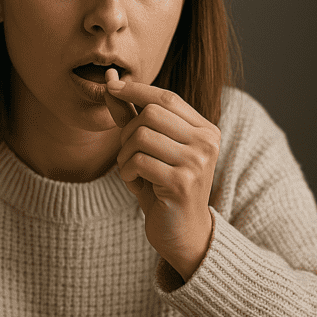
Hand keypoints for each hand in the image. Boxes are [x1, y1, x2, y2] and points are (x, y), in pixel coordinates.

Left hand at [105, 74, 219, 279]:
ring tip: (132, 171)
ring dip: (125, 155)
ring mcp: (197, 162)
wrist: (181, 233)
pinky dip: (127, 172)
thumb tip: (110, 82)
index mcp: (205, 130)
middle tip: (128, 154)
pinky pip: (139, 161)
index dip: (136, 90)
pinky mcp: (182, 183)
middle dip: (127, 132)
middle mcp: (206, 142)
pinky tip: (136, 184)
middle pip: (151, 113)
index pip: (167, 98)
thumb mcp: (149, 148)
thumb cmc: (163, 187)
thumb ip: (132, 115)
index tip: (111, 86)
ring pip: (142, 136)